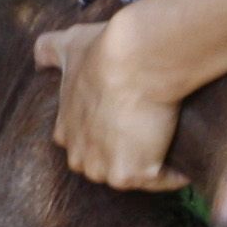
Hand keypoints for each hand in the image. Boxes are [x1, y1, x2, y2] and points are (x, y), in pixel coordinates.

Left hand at [35, 13, 190, 192]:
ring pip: (131, 176)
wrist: (137, 58)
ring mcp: (103, 169)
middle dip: (123, 155)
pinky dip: (175, 175)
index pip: (83, 143)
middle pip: (104, 165)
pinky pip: (160, 182)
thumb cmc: (106, 51)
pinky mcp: (131, 175)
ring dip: (148, 166)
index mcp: (65, 131)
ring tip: (169, 147)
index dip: (106, 133)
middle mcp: (79, 155)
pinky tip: (186, 163)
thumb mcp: (70, 45)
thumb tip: (39, 55)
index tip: (126, 120)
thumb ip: (49, 50)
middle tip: (149, 133)